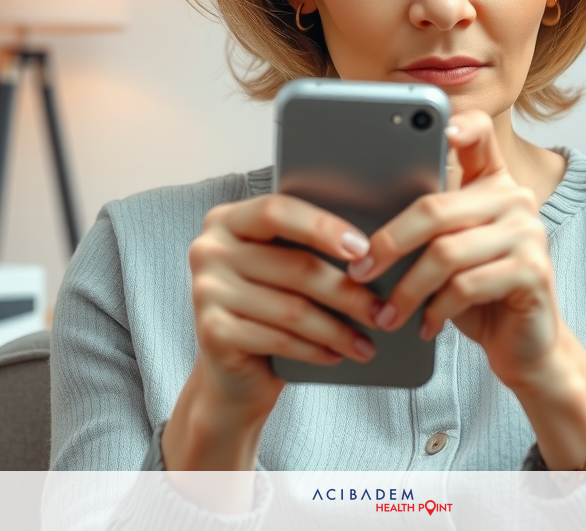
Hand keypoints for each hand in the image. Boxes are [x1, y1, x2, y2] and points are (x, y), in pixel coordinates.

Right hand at [162, 193, 380, 470]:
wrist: (232, 374)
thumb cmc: (269, 309)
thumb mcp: (281, 270)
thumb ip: (305, 248)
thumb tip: (370, 247)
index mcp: (227, 220)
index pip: (278, 211)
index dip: (323, 227)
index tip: (364, 248)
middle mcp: (208, 250)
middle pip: (294, 266)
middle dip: (346, 292)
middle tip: (381, 309)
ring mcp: (205, 291)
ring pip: (291, 309)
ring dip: (337, 329)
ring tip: (368, 341)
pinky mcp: (211, 332)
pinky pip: (278, 339)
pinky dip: (314, 349)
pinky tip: (337, 355)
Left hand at [348, 110, 559, 386]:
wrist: (523, 343)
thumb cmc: (477, 294)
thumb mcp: (449, 252)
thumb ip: (427, 227)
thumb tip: (359, 226)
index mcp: (492, 181)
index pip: (479, 134)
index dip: (459, 126)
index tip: (438, 131)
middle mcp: (515, 198)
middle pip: (435, 208)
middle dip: (388, 243)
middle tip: (362, 271)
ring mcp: (529, 233)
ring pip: (446, 252)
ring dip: (407, 290)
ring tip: (388, 313)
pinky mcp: (534, 271)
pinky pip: (466, 285)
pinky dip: (436, 310)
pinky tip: (424, 325)